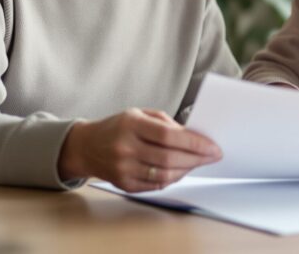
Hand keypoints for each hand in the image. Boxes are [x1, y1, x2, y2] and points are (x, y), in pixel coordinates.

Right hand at [57, 108, 221, 191]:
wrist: (86, 147)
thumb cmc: (117, 127)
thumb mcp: (139, 114)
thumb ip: (165, 123)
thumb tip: (193, 136)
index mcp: (131, 124)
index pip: (169, 136)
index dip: (194, 143)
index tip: (212, 146)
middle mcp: (125, 147)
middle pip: (169, 157)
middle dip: (197, 158)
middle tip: (213, 156)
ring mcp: (123, 168)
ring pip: (165, 174)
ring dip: (187, 169)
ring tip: (199, 163)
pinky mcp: (124, 184)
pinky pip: (156, 184)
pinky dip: (173, 178)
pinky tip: (181, 171)